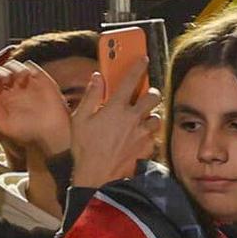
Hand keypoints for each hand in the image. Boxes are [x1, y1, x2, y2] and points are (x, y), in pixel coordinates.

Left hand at [0, 61, 72, 157]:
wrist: (51, 134)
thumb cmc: (28, 133)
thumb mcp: (5, 126)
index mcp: (5, 99)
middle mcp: (15, 90)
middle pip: (1, 72)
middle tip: (2, 81)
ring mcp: (28, 84)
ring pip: (14, 66)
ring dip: (11, 68)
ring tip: (13, 78)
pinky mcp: (42, 81)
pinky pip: (31, 67)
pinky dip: (26, 67)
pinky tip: (25, 76)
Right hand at [69, 61, 159, 190]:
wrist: (97, 178)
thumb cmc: (85, 150)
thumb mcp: (80, 120)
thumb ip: (90, 96)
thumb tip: (97, 78)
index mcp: (115, 108)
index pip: (131, 79)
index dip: (138, 65)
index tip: (143, 59)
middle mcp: (132, 119)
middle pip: (153, 96)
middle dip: (150, 93)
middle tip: (142, 96)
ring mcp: (142, 134)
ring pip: (156, 117)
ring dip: (150, 116)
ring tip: (139, 119)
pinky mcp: (147, 148)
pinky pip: (154, 136)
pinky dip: (148, 134)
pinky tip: (137, 137)